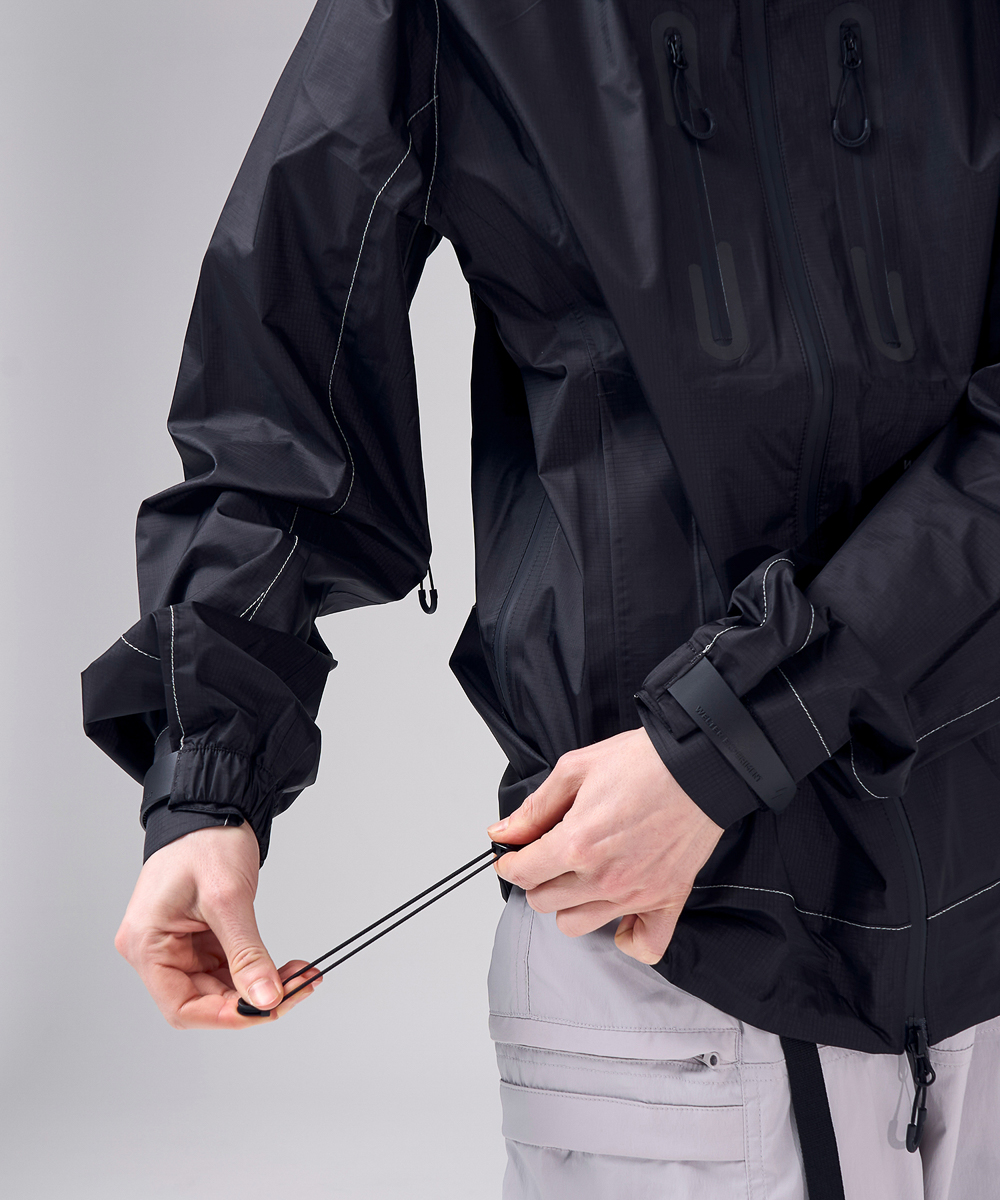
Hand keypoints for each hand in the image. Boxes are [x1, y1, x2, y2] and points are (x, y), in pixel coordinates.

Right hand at [115, 823, 319, 1027]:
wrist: (214, 806)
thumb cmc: (205, 841)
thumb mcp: (228, 899)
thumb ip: (246, 954)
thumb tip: (266, 998)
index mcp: (147, 944)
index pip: (182, 1005)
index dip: (226, 1015)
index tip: (267, 1009)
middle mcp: (155, 950)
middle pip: (203, 999)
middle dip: (252, 1000)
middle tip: (296, 991)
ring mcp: (177, 944)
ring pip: (219, 986)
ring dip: (259, 986)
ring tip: (299, 978)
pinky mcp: (198, 937)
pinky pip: (227, 967)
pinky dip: (256, 969)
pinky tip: (284, 967)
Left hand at [488, 728, 723, 964]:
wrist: (699, 765)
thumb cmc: (643, 761)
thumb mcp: (575, 769)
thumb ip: (535, 808)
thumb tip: (503, 832)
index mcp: (577, 842)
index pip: (522, 874)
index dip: (510, 863)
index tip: (514, 857)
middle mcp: (604, 877)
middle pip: (543, 902)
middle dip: (538, 879)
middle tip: (551, 857)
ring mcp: (636, 894)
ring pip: (576, 925)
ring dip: (571, 903)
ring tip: (582, 877)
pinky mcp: (667, 900)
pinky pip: (643, 945)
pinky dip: (628, 937)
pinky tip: (619, 914)